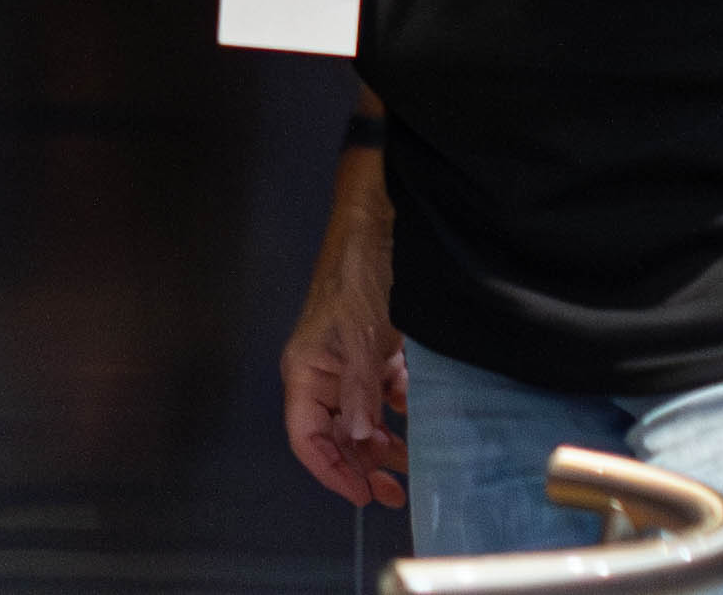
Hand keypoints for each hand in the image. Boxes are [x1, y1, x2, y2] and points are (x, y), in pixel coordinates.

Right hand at [283, 152, 407, 509]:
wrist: (378, 228)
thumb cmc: (355, 273)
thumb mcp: (362, 339)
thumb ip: (358, 392)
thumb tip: (357, 439)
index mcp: (305, 371)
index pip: (306, 437)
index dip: (331, 470)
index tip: (362, 494)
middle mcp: (322, 373)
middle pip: (334, 434)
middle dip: (361, 465)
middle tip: (390, 492)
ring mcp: (347, 363)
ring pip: (360, 419)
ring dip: (384, 443)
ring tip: (410, 465)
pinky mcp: (372, 352)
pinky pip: (381, 394)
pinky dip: (398, 410)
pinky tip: (417, 417)